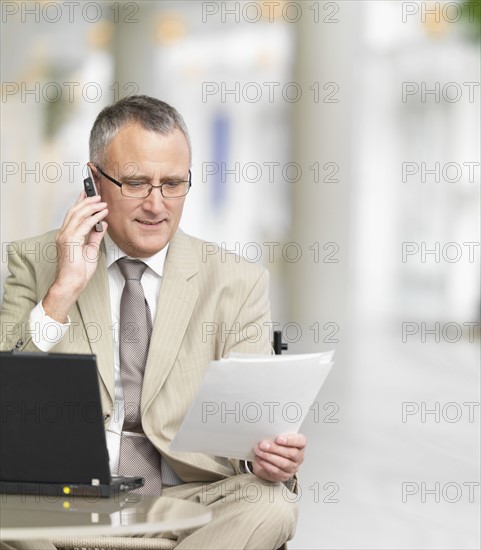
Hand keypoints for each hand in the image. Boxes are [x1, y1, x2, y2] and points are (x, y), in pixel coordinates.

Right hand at [43, 192, 107, 321]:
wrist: (71, 284)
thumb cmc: (78, 272)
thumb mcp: (91, 251)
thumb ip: (95, 237)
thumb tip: (102, 225)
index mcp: (66, 236)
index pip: (73, 215)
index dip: (80, 203)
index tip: (87, 195)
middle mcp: (64, 234)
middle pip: (74, 212)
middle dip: (86, 201)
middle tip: (97, 196)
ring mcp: (65, 237)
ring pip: (78, 215)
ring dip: (91, 207)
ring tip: (101, 203)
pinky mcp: (70, 241)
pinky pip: (84, 225)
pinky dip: (94, 218)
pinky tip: (102, 214)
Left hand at [252, 433, 305, 482]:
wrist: (272, 459)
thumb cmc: (277, 445)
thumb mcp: (278, 437)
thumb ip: (275, 435)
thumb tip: (266, 435)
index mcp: (300, 444)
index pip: (300, 441)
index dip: (290, 440)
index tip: (278, 438)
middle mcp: (298, 457)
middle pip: (291, 453)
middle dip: (275, 449)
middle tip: (264, 445)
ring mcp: (292, 467)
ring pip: (283, 463)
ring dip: (269, 457)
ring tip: (259, 451)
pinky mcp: (284, 476)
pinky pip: (276, 470)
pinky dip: (266, 464)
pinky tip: (259, 459)